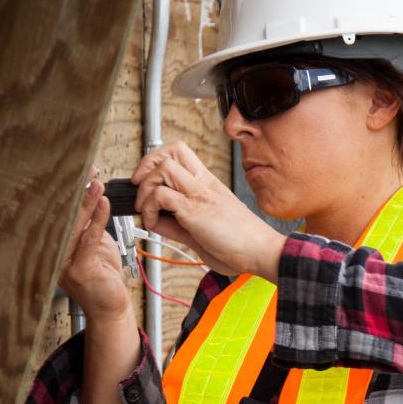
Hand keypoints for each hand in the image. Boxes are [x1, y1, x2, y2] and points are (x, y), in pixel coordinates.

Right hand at [58, 175, 131, 321]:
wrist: (110, 308)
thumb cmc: (102, 278)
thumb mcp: (94, 246)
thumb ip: (88, 226)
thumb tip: (90, 201)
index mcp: (52, 249)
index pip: (56, 216)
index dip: (64, 195)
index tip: (72, 173)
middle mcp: (53, 255)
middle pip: (61, 218)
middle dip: (73, 194)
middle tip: (84, 171)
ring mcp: (63, 264)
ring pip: (74, 227)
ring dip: (86, 203)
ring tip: (96, 184)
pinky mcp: (80, 269)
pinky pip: (88, 239)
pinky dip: (97, 220)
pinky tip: (103, 205)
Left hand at [130, 142, 284, 277]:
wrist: (261, 251)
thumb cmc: (240, 242)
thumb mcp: (202, 229)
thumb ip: (178, 224)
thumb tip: (156, 221)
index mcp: (207, 184)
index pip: (179, 154)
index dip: (157, 161)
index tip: (147, 180)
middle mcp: (203, 184)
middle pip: (170, 152)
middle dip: (146, 166)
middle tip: (141, 187)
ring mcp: (199, 195)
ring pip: (163, 169)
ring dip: (145, 190)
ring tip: (147, 210)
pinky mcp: (194, 210)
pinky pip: (161, 196)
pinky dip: (149, 210)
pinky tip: (155, 224)